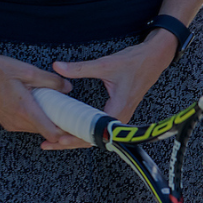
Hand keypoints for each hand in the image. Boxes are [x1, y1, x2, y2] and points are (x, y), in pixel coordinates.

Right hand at [0, 48, 75, 148]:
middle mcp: (16, 122)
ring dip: (49, 120)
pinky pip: (27, 124)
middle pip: (47, 132)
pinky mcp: (6, 121)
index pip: (53, 134)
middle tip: (74, 112)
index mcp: (25, 111)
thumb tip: (68, 89)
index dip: (68, 132)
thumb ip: (51, 81)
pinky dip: (38, 118)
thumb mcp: (28, 71)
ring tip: (58, 105)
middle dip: (62, 125)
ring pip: (37, 128)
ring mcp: (10, 123)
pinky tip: (42, 104)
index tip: (79, 125)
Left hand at [52, 28, 177, 140]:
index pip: (94, 131)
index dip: (75, 138)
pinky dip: (84, 131)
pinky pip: (100, 128)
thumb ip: (80, 68)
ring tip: (55, 140)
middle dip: (70, 142)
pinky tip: (71, 129)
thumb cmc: (135, 62)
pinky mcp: (118, 114)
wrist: (154, 59)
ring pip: (96, 135)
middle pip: (93, 138)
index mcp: (118, 108)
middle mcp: (120, 117)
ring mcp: (120, 117)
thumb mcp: (105, 65)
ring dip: (76, 138)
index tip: (58, 138)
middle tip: (48, 143)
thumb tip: (58, 67)